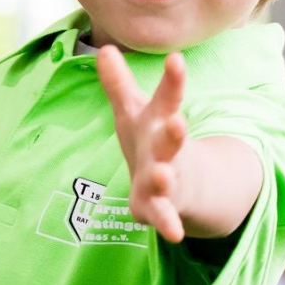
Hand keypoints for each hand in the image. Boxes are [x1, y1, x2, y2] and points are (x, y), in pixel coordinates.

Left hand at [98, 45, 187, 242]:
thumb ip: (118, 84)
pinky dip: (167, 223)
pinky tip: (175, 234)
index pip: (168, 98)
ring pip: (166, 178)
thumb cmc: (149, 138)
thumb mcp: (133, 110)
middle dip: (173, 133)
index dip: (172, 80)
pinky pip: (163, 215)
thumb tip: (103, 49)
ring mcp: (167, 178)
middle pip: (170, 139)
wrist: (181, 184)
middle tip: (178, 124)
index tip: (177, 60)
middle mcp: (166, 148)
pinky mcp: (158, 206)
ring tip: (163, 176)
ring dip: (165, 177)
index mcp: (159, 121)